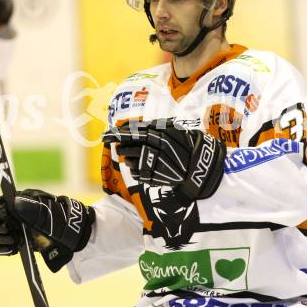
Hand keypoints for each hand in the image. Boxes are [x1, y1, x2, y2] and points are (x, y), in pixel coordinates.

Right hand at [0, 189, 94, 271]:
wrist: (74, 238)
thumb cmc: (63, 221)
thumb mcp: (48, 214)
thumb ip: (30, 209)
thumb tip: (13, 201)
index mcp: (22, 202)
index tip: (0, 220)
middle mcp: (17, 214)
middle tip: (12, 233)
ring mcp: (18, 228)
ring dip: (2, 239)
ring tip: (16, 241)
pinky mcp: (19, 241)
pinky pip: (1, 246)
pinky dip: (4, 249)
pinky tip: (14, 249)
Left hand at [102, 119, 225, 200]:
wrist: (200, 168)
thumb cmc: (188, 145)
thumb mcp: (175, 130)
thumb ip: (156, 127)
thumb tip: (137, 126)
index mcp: (158, 137)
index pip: (132, 134)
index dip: (118, 134)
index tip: (106, 134)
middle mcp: (154, 152)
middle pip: (128, 149)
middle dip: (121, 147)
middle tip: (119, 145)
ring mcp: (153, 167)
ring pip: (130, 162)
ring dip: (128, 158)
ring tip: (130, 155)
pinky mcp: (153, 179)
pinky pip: (137, 174)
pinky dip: (135, 170)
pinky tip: (139, 167)